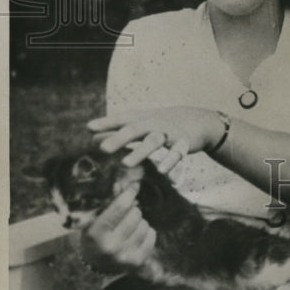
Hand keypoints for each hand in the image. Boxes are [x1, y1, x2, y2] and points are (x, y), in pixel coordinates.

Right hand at [81, 181, 155, 271]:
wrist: (94, 265)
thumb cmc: (94, 237)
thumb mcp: (95, 219)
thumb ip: (108, 201)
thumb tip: (122, 184)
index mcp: (96, 233)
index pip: (120, 206)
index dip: (129, 193)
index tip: (134, 186)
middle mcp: (110, 246)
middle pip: (135, 214)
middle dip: (132, 210)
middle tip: (125, 215)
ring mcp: (124, 256)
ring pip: (145, 224)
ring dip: (139, 222)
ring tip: (129, 227)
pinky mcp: (137, 262)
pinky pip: (152, 235)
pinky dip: (147, 232)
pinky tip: (136, 236)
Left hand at [87, 106, 222, 173]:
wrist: (200, 120)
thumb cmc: (164, 123)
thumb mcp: (141, 123)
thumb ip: (118, 131)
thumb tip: (92, 138)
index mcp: (142, 118)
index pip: (122, 119)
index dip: (106, 123)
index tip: (89, 128)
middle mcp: (154, 123)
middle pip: (135, 129)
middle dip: (119, 138)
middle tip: (102, 149)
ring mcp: (169, 133)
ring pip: (154, 141)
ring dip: (140, 152)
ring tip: (125, 164)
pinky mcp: (184, 143)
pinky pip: (176, 152)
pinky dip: (169, 161)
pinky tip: (160, 170)